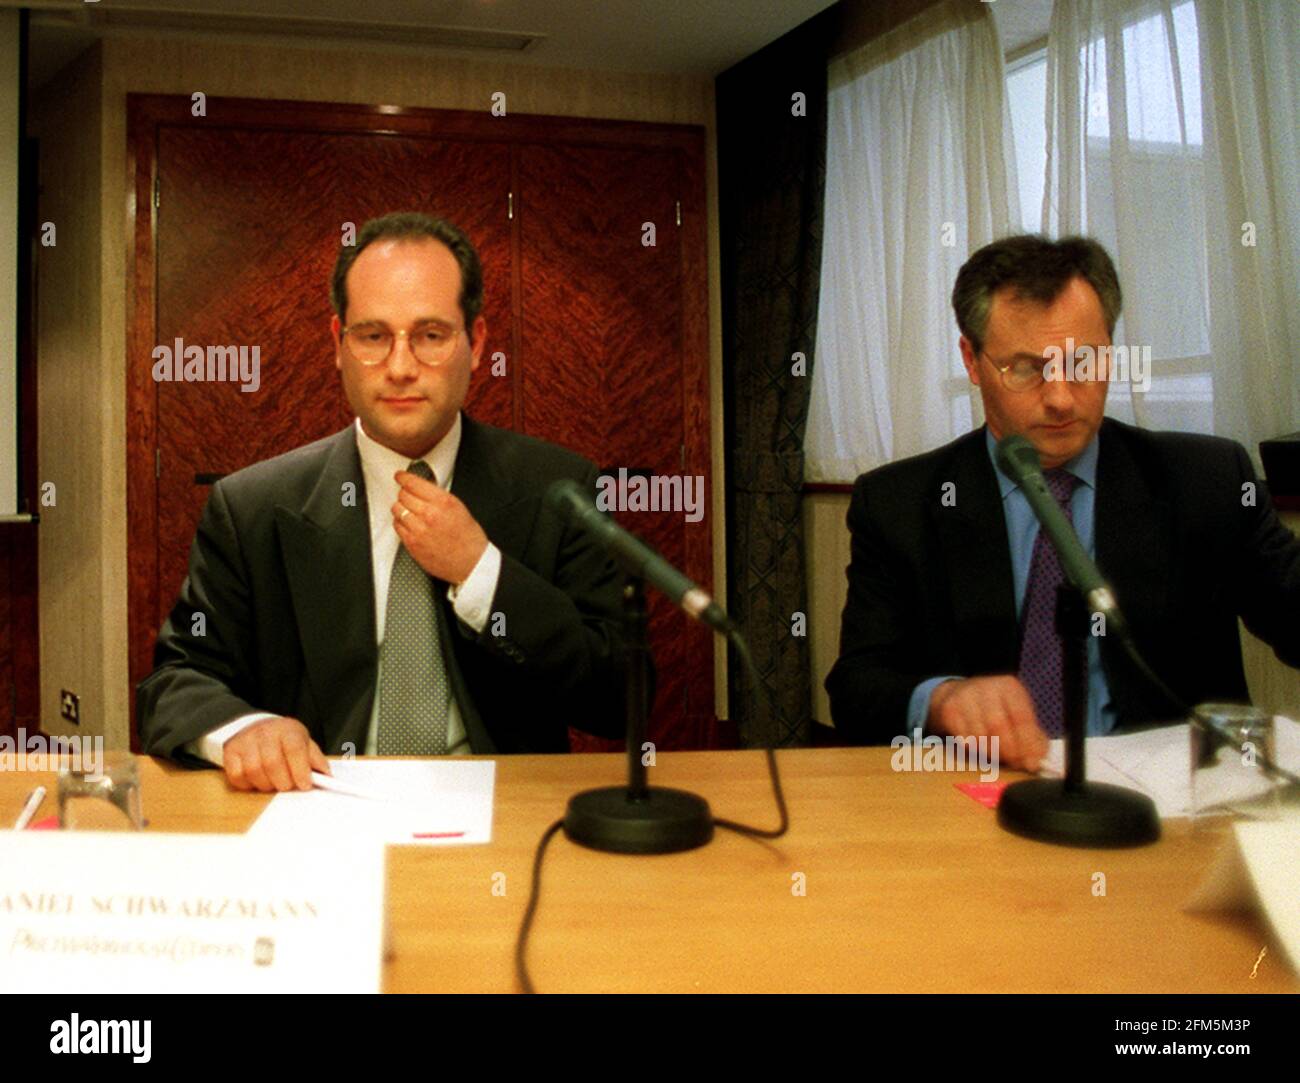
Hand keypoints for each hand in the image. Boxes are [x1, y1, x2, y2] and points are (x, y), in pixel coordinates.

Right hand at [223, 717, 328, 792]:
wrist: (257, 726)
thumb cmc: (285, 739)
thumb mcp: (304, 742)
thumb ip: (315, 760)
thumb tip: (327, 777)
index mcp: (287, 730)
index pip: (294, 749)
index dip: (300, 770)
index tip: (305, 785)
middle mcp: (265, 733)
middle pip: (272, 763)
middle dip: (283, 782)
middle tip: (288, 786)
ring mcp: (245, 741)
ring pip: (253, 771)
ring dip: (266, 784)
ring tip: (274, 783)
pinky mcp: (230, 752)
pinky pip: (237, 776)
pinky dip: (249, 784)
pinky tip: (258, 780)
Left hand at [393, 469, 488, 583]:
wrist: (471, 563)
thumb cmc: (469, 538)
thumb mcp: (459, 508)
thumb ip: (438, 496)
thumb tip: (421, 488)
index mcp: (443, 502)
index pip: (414, 483)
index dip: (404, 478)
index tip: (400, 476)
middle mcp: (429, 514)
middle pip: (403, 495)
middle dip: (405, 493)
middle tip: (408, 495)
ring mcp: (418, 530)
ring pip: (397, 509)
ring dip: (401, 507)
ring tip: (409, 510)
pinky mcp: (412, 544)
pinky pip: (397, 526)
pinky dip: (400, 522)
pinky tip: (410, 524)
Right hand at [927, 675, 1048, 771]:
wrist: (957, 694)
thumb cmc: (994, 709)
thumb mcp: (1016, 714)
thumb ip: (1031, 737)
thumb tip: (1037, 761)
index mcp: (1009, 687)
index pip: (1021, 717)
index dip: (1027, 744)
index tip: (1031, 763)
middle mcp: (986, 687)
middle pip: (998, 726)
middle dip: (1008, 751)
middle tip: (1014, 763)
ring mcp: (964, 697)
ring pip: (979, 736)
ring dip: (990, 753)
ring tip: (996, 755)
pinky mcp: (949, 710)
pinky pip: (963, 740)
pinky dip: (974, 750)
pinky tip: (979, 747)